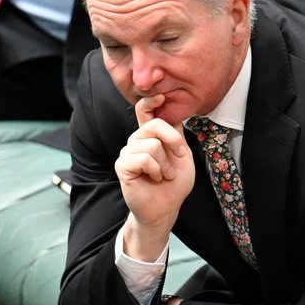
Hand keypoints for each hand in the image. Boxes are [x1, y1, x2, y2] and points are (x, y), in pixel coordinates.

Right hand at [116, 95, 194, 260]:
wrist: (166, 207)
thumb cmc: (174, 183)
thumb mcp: (182, 155)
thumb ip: (176, 134)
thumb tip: (172, 111)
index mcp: (150, 136)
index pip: (144, 111)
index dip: (151, 101)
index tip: (162, 96)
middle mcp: (137, 140)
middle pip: (154, 124)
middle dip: (173, 141)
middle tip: (179, 157)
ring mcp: (128, 152)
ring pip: (151, 145)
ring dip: (166, 164)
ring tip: (165, 175)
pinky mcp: (122, 166)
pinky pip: (143, 159)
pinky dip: (155, 170)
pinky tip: (154, 178)